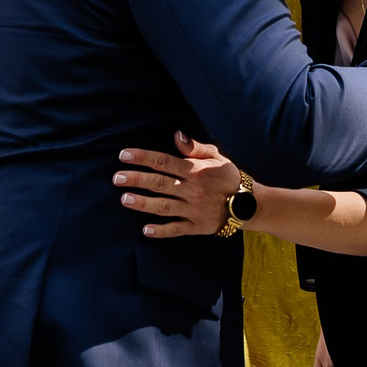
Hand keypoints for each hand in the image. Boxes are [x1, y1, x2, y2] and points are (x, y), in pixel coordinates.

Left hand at [115, 131, 237, 238]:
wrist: (249, 204)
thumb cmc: (228, 177)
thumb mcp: (216, 156)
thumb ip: (194, 147)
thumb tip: (176, 136)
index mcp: (195, 171)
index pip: (164, 162)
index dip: (143, 158)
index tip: (124, 155)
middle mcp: (192, 190)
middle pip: (159, 183)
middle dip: (137, 179)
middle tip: (117, 178)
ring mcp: (193, 209)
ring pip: (164, 206)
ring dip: (143, 203)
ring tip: (124, 199)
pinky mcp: (196, 226)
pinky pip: (176, 229)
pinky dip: (161, 231)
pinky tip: (145, 230)